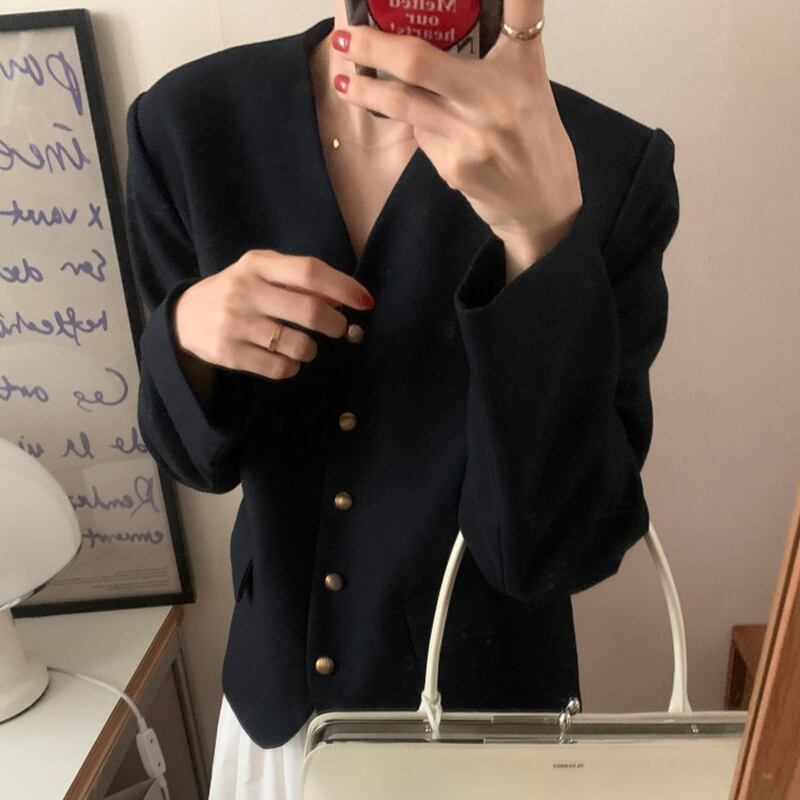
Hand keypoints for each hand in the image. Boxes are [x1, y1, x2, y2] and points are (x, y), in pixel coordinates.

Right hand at [172, 250, 374, 380]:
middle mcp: (244, 290)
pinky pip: (280, 369)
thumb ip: (301, 282)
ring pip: (298, 345)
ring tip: (304, 346)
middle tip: (339, 330)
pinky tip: (285, 359)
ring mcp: (235, 324)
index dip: (344, 288)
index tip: (366, 302)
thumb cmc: (239, 292)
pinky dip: (292, 367)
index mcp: (257, 264)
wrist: (184, 316)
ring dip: (311, 349)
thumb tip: (346, 298)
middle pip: (310, 311)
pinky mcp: (229, 354)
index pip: (310, 271)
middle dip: (335, 325)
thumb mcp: (263, 275)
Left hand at [330, 0, 582, 276]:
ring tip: (344, 79)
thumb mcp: (529, 82)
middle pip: (419, 63)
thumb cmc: (535, 137)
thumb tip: (445, 19)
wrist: (542, 204)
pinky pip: (421, 134)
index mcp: (522, 68)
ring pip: (405, 104)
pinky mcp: (454, 167)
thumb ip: (500, 47)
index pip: (519, 9)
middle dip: (373, 47)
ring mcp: (471, 137)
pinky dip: (416, 124)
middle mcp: (496, 99)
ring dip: (368, 90)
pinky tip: (426, 127)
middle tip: (344, 36)